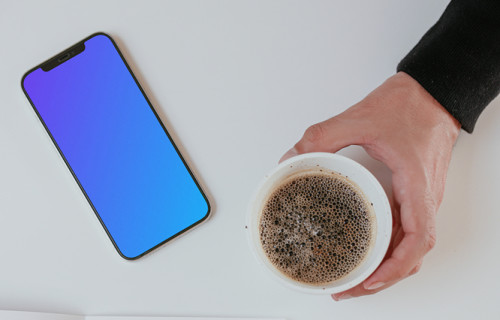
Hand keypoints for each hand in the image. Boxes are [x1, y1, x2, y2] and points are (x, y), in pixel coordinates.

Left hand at [280, 72, 460, 299]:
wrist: (432, 93)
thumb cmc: (408, 105)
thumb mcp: (359, 118)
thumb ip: (322, 136)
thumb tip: (292, 157)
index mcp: (417, 184)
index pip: (418, 238)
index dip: (395, 266)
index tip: (370, 279)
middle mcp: (425, 197)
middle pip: (413, 254)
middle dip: (383, 278)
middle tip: (349, 287)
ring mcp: (422, 198)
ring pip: (411, 246)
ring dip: (387, 267)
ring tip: (356, 278)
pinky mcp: (416, 194)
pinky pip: (407, 230)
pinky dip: (390, 248)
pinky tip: (368, 250)